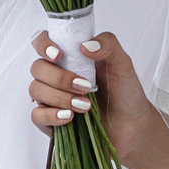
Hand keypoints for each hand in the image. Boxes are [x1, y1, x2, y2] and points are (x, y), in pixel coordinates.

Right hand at [27, 28, 168, 168]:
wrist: (132, 125)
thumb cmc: (125, 93)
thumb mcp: (122, 63)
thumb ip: (108, 45)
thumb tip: (85, 45)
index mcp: (69, 57)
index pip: (42, 42)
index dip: (44, 45)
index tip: (58, 55)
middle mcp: (56, 75)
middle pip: (37, 68)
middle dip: (59, 78)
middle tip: (85, 87)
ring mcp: (51, 98)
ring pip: (35, 91)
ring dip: (59, 97)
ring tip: (86, 106)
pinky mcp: (50, 120)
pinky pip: (37, 116)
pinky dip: (51, 115)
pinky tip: (69, 117)